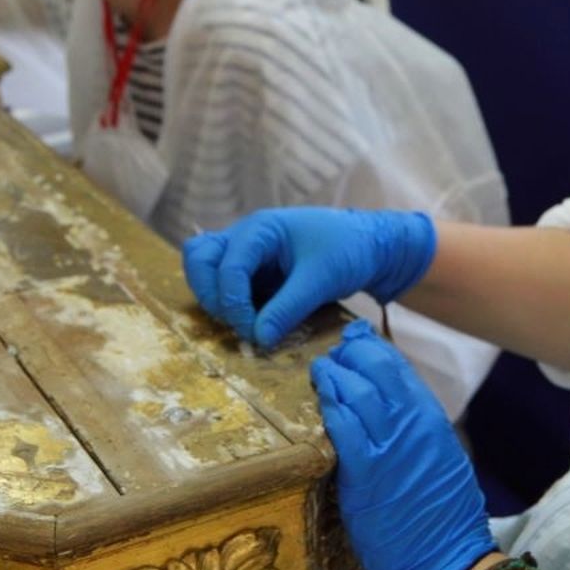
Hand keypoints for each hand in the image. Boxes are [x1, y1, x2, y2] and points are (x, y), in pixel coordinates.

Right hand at [181, 208, 435, 348]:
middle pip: (199, 258)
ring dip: (215, 298)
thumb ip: (287, 309)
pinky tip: (251, 322)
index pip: (227, 265)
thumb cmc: (349, 250)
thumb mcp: (321, 280)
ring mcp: (247, 254)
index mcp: (261, 229)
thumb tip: (258, 340)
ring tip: (242, 323)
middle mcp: (245, 237)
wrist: (370, 247)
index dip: (234, 303)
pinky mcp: (253, 272)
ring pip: (205, 268)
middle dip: (211, 294)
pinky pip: (224, 284)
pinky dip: (228, 304)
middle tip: (238, 322)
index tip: (253, 332)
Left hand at [312, 320, 495, 569]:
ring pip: (357, 392)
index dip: (372, 347)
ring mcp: (389, 447)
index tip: (355, 338)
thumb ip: (418, 428)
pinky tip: (322, 402)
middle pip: (376, 369)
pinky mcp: (366, 473)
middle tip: (333, 353)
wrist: (447, 558)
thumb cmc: (445, 515)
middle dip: (351, 353)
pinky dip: (331, 409)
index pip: (398, 367)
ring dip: (334, 375)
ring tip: (321, 370)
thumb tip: (394, 406)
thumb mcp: (440, 457)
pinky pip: (343, 429)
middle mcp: (412, 424)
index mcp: (430, 418)